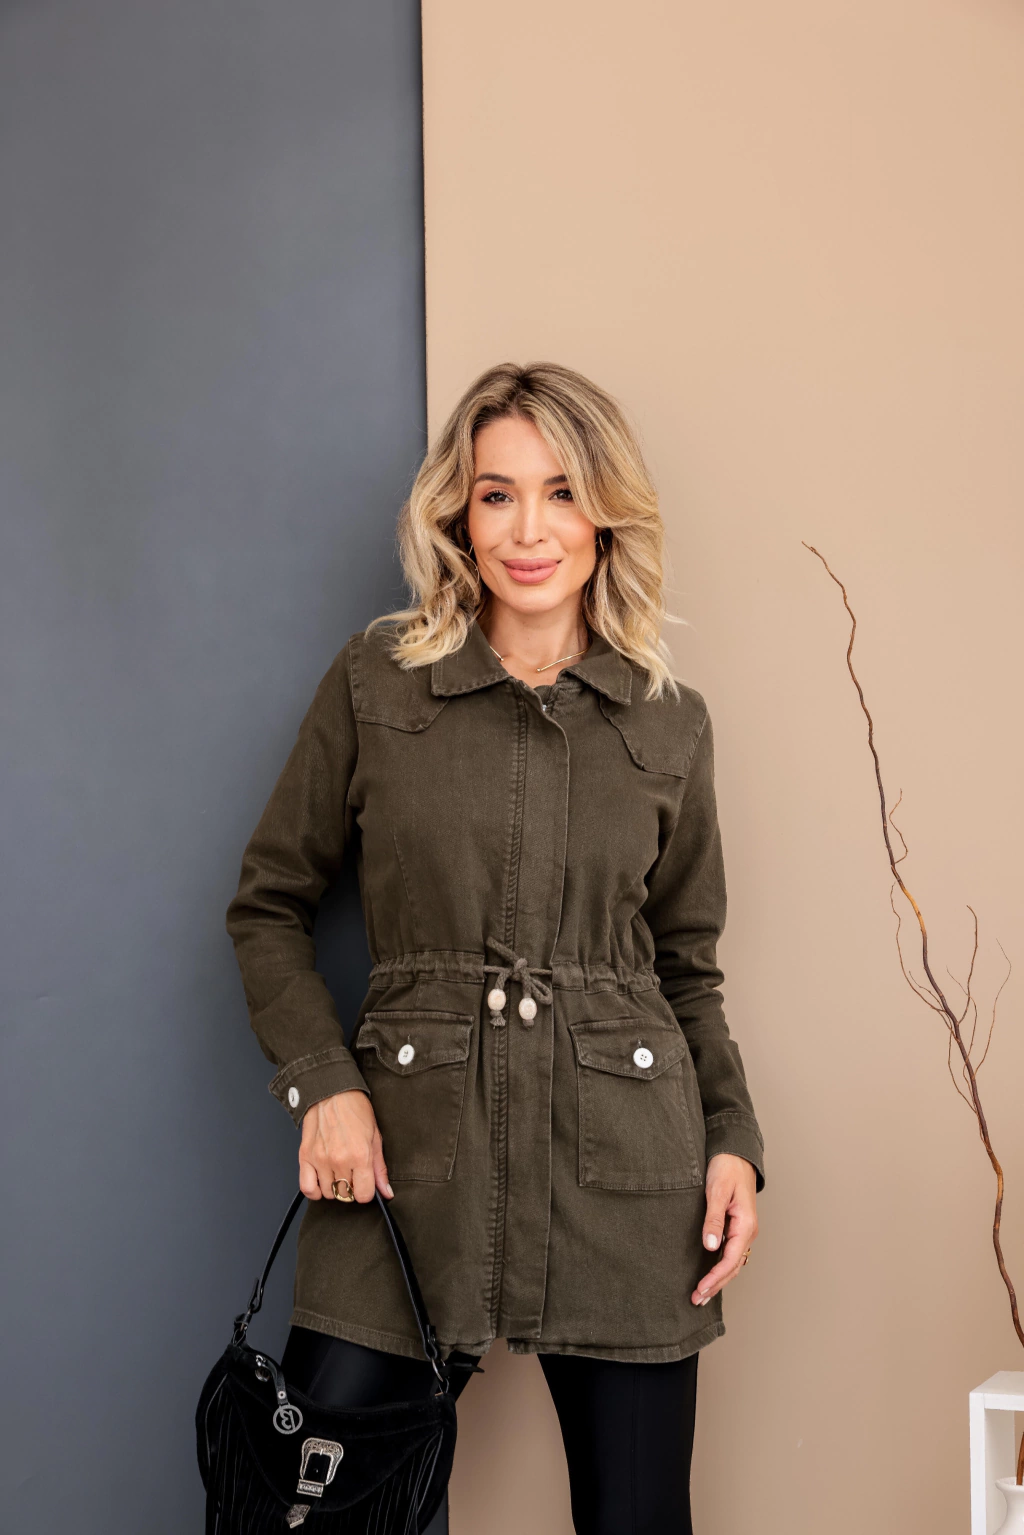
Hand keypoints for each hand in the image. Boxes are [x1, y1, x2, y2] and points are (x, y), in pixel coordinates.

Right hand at [298, 1090, 392, 1203]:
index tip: (365, 1184)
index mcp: (361, 1155)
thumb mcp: (375, 1136)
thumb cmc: (355, 1109)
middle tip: (352, 1174)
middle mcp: (339, 1160)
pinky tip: (322, 1182)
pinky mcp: (305, 1156)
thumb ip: (380, 1168)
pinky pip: (307, 1188)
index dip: (366, 1192)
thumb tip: (386, 1192)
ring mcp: (320, 1159)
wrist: (332, 1092)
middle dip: (351, 1188)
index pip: (363, 1195)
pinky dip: (314, 1191)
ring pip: (327, 1193)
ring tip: (338, 1172)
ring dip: (334, 1187)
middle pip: (345, 1195)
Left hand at [691, 1153, 757, 1305]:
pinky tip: (711, 1274)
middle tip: (696, 1300)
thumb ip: (713, 1219)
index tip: (700, 1290)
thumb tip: (711, 1247)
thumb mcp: (716, 1191)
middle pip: (733, 1267)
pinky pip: (731, 1253)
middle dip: (716, 1285)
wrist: (735, 1152)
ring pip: (733, 1262)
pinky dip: (721, 1267)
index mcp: (746, 1225)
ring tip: (701, 1294)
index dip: (715, 1278)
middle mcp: (748, 1231)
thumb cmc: (726, 1168)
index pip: (730, 1260)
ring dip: (719, 1279)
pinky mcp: (737, 1226)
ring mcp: (744, 1230)